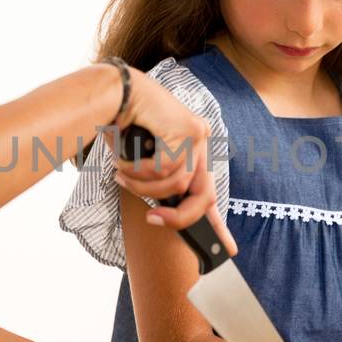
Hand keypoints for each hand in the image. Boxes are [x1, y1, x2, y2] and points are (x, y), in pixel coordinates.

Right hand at [109, 70, 238, 254]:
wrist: (113, 92)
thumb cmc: (121, 126)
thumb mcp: (141, 165)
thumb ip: (157, 185)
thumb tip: (160, 215)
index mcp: (192, 152)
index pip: (208, 194)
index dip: (217, 225)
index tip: (229, 250)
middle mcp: (200, 143)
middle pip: (203, 196)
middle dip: (177, 216)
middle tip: (152, 220)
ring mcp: (197, 135)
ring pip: (175, 184)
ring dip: (142, 185)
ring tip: (122, 172)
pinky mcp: (188, 130)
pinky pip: (163, 169)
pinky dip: (138, 170)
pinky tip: (125, 159)